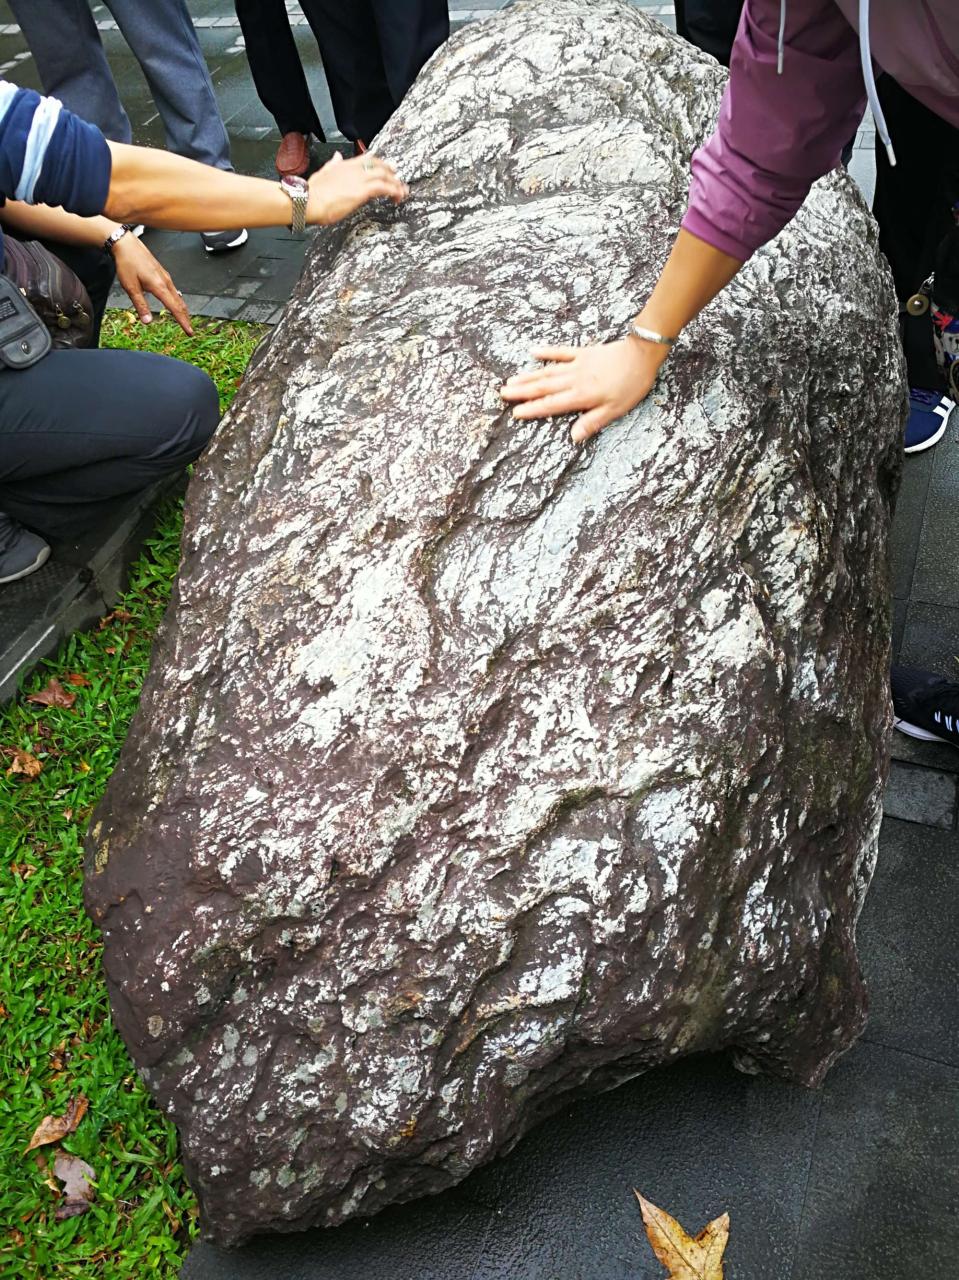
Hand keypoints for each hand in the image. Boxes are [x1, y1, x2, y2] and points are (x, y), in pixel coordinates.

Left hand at [112, 233, 192, 335]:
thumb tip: (147, 321)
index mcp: (159, 286)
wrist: (126, 244)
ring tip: (183, 318)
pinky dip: (176, 299)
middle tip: (189, 329)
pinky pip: (174, 289)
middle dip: (186, 317)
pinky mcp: (162, 273)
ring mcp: (165, 276)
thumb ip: (140, 305)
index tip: (189, 332)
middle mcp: (165, 281)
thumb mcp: (131, 287)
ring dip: (182, 309)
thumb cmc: (127, 262)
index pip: (175, 309)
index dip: (183, 322)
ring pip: (178, 296)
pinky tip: (173, 301)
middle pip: (180, 304)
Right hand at [307, 151, 408, 225]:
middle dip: (391, 172)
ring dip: (396, 183)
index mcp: (344, 164)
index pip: (367, 159)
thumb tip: (337, 157)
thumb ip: (332, 164)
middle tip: (399, 180)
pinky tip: (398, 196)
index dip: (379, 163)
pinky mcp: (362, 191)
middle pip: (379, 166)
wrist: (308, 201)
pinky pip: (384, 187)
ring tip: (402, 192)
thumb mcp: (322, 173)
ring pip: (384, 175)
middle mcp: (353, 169)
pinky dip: (394, 190)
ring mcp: (359, 179)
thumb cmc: (312, 193)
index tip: (387, 169)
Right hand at [500, 337, 669, 442]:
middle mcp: (574, 380)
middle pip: (543, 387)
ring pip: (547, 371)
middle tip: (503, 394)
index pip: (551, 405)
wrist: (641, 355)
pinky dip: (547, 352)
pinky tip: (533, 352)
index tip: (516, 412)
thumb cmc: (631, 385)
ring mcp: (577, 365)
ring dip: (528, 376)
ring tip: (511, 380)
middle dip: (522, 391)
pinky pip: (561, 352)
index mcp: (581, 396)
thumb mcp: (615, 410)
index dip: (532, 409)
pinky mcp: (583, 353)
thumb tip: (573, 437)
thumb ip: (592, 422)